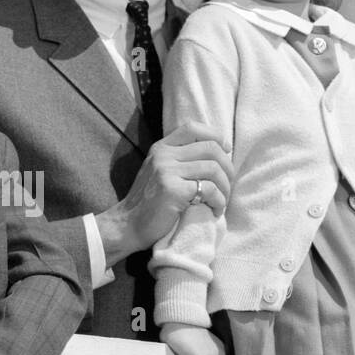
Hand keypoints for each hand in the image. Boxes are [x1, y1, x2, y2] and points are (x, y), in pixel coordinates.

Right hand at [96, 122, 231, 266]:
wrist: (127, 226)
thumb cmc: (148, 203)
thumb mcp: (158, 172)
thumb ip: (178, 160)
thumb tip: (217, 153)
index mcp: (160, 148)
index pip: (193, 128)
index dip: (216, 136)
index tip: (226, 152)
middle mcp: (163, 156)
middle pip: (210, 148)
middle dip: (227, 167)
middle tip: (227, 185)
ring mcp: (167, 172)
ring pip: (213, 169)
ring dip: (225, 188)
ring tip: (222, 201)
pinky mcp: (173, 191)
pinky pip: (209, 190)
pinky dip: (219, 201)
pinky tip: (215, 210)